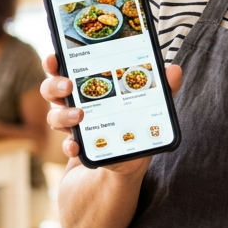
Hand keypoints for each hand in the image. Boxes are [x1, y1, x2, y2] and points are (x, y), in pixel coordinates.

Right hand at [40, 54, 181, 172]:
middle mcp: (77, 105)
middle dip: (55, 85)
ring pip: (55, 116)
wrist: (126, 171)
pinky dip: (70, 146)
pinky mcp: (77, 151)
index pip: (68, 69)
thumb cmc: (136, 132)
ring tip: (80, 116)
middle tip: (68, 86)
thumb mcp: (150, 110)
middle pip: (53, 89)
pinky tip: (76, 147)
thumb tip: (174, 70)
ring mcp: (74, 129)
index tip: (54, 56)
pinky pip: (67, 145)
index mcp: (91, 89)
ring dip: (63, 114)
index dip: (55, 62)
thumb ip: (161, 90)